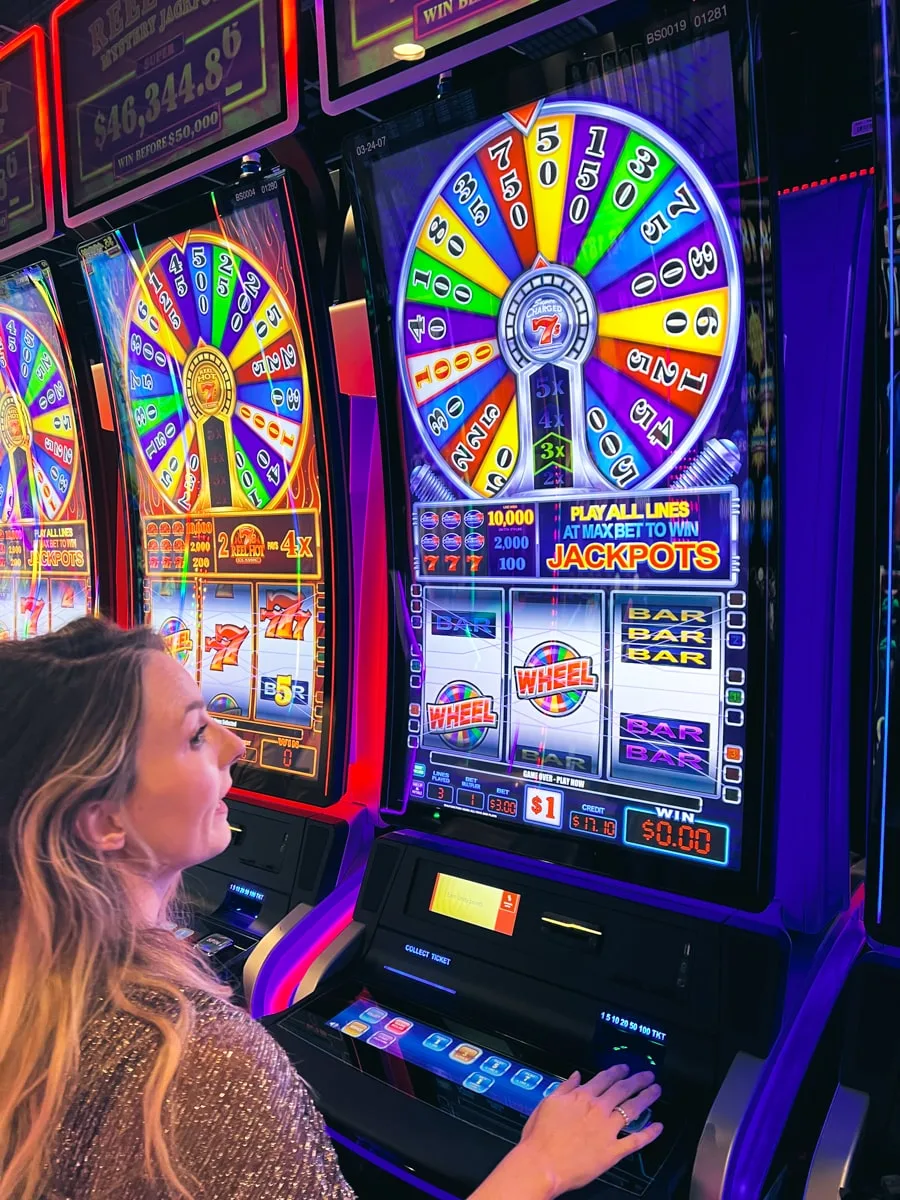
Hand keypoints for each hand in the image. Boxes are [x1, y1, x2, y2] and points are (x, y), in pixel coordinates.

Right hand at [517, 1065, 662, 1197]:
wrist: (542, 1164)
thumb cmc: (540, 1136)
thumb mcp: (548, 1103)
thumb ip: (565, 1087)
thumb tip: (576, 1075)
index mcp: (582, 1097)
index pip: (605, 1078)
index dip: (617, 1071)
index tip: (625, 1068)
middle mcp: (598, 1109)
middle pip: (622, 1090)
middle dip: (637, 1080)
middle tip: (647, 1075)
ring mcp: (608, 1130)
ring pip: (633, 1109)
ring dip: (646, 1098)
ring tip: (655, 1091)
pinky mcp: (613, 1151)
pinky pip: (635, 1141)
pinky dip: (649, 1134)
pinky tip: (658, 1127)